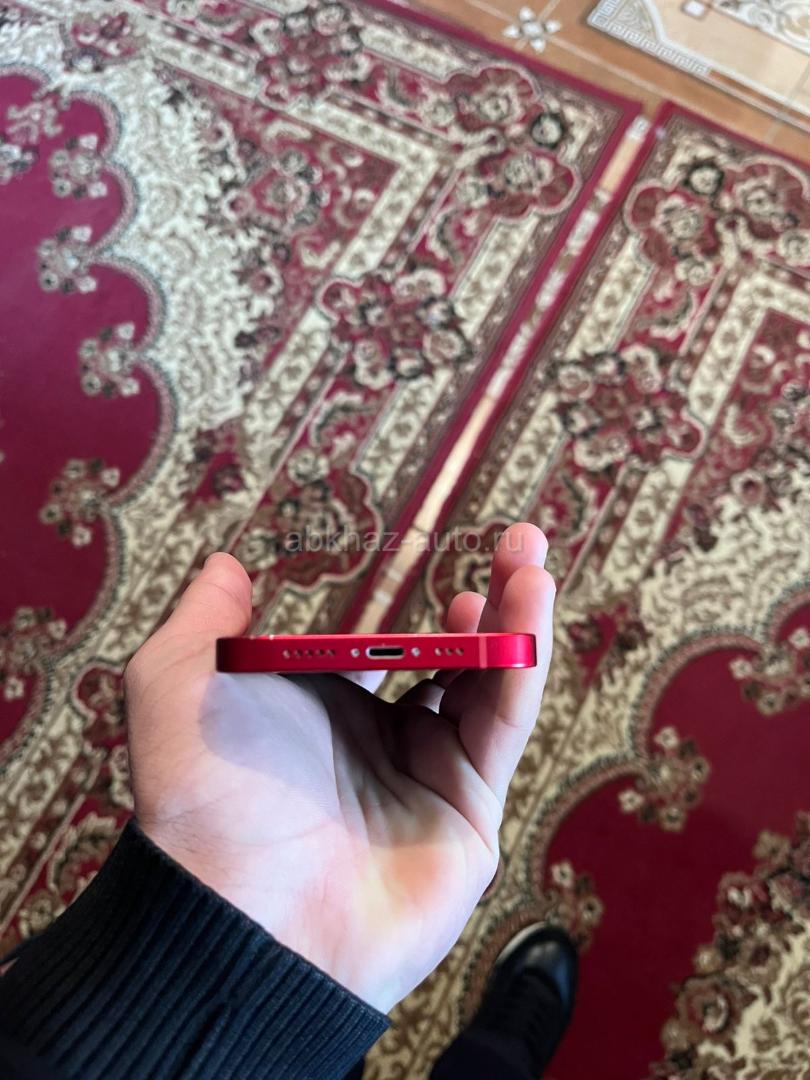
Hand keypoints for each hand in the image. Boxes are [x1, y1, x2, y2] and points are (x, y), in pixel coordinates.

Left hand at [124, 523, 554, 1012]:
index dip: (413, 605)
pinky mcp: (469, 812)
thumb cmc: (203, 798)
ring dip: (517, 618)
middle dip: (486, 600)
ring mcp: (428, 778)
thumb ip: (204, 620)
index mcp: (322, 716)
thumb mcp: (179, 685)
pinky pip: (504, 724)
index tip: (433, 553)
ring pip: (489, 684)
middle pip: (450, 659)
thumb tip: (224, 564)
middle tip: (514, 540)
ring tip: (532, 556)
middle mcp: (380, 745)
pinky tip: (533, 602)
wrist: (243, 913)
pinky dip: (525, 660)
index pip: (384, 650)